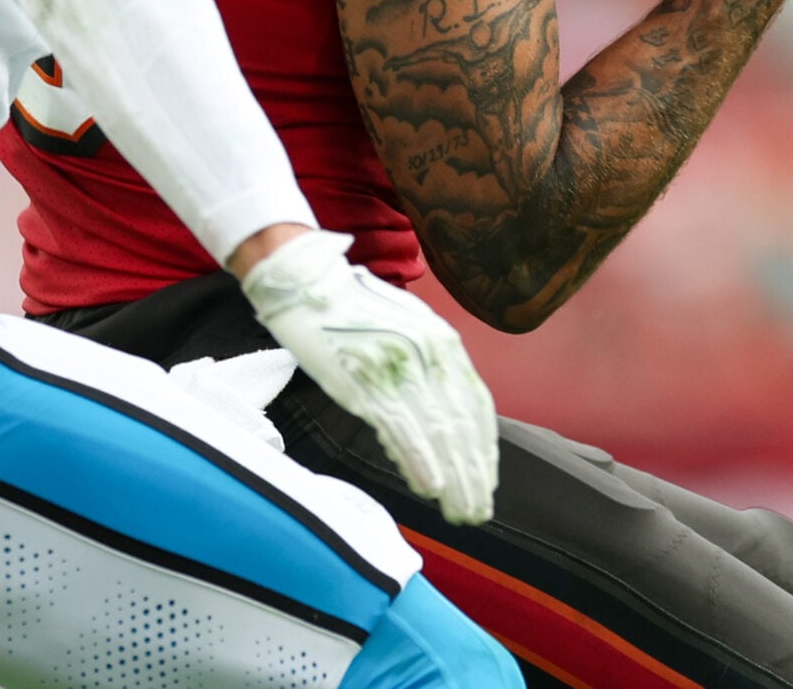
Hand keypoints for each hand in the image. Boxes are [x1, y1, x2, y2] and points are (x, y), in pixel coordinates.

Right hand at [237, 228, 497, 524]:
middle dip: (473, 474)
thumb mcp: (406, 325)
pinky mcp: (366, 383)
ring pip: (437, 434)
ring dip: (452, 478)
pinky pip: (402, 431)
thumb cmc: (352, 306)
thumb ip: (430, 362)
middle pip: (462, 426)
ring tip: (460, 509)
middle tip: (477, 509)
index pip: (476, 404)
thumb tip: (443, 409)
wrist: (305, 282)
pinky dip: (420, 462)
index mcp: (443, 340)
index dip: (483, 447)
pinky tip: (430, 488)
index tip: (487, 478)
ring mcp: (399, 370)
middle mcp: (430, 355)